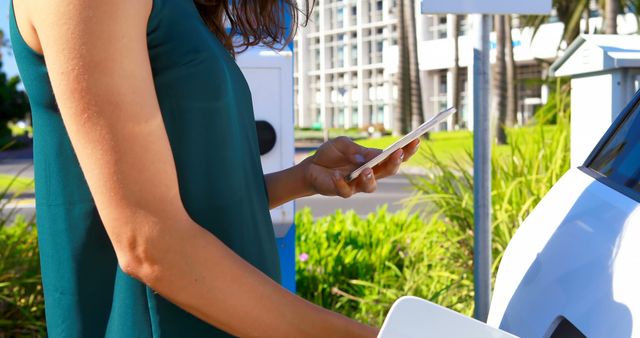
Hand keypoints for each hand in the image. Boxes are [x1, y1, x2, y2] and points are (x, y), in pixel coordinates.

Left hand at [302, 136, 419, 197]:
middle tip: (398, 153)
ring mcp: (357, 184)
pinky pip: (345, 190)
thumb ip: (357, 149)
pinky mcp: (342, 191)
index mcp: (374, 160)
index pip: (395, 156)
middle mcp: (370, 174)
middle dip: (395, 163)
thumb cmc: (331, 154)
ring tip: (366, 170)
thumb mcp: (343, 144)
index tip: (416, 140)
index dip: (407, 150)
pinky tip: (336, 175)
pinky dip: (340, 182)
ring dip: (371, 178)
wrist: (311, 167)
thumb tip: (372, 156)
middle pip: (389, 171)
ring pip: (371, 187)